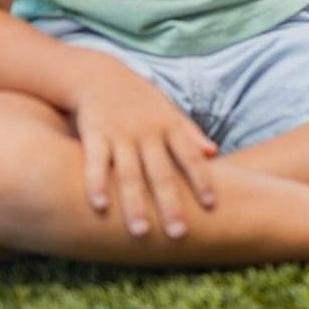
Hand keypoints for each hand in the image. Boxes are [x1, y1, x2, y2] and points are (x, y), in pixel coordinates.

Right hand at [68, 55, 217, 238]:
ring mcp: (120, 133)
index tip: (212, 205)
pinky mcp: (94, 134)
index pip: (190, 157)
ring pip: (130, 173)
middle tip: (179, 234)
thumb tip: (214, 152)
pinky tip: (99, 206)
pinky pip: (95, 162)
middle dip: (171, 204)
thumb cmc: (139, 99)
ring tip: (141, 232)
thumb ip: (189, 133)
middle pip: (161, 172)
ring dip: (135, 203)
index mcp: (169, 127)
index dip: (201, 180)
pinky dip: (96, 183)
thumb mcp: (168, 111)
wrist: (99, 74)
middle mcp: (147, 132)